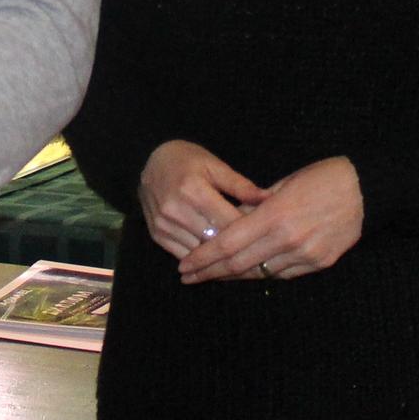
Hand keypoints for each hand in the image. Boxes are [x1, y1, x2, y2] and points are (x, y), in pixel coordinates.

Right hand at [138, 140, 266, 261]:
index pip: (228, 222)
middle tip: (256, 249)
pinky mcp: (156, 235)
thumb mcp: (215, 165)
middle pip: (215, 240)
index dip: (250, 231)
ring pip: (200, 252)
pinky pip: (184, 255)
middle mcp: (176, 210)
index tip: (266, 236)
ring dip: (219, 256)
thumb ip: (241, 186)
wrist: (149, 161)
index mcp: (194, 190)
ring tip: (239, 254)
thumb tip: (269, 199)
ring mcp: (164, 225)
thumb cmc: (188, 160)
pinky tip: (215, 256)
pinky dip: (201, 259)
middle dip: (237, 247)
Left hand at [178, 157, 362, 283]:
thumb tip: (231, 216)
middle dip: (210, 273)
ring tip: (212, 276)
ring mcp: (306, 255)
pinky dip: (262, 274)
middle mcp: (289, 240)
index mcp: (276, 215)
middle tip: (188, 277)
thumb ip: (256, 203)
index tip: (185, 265)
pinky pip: (283, 275)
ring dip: (234, 276)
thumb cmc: (324, 177)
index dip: (204, 258)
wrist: (368, 190)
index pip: (229, 243)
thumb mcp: (285, 182)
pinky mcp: (320, 264)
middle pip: (240, 265)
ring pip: (261, 274)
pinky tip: (247, 272)